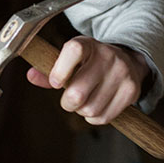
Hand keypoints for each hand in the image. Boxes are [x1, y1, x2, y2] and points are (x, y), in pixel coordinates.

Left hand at [25, 37, 147, 124]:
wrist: (127, 59)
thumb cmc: (90, 62)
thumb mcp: (70, 59)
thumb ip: (49, 69)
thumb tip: (31, 76)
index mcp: (88, 44)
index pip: (73, 51)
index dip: (59, 71)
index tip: (56, 82)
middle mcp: (108, 56)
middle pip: (77, 93)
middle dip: (67, 103)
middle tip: (70, 99)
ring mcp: (122, 73)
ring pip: (90, 109)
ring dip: (82, 111)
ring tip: (86, 101)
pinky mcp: (132, 90)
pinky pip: (104, 117)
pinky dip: (95, 118)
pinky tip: (97, 106)